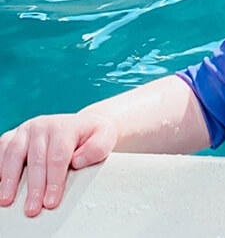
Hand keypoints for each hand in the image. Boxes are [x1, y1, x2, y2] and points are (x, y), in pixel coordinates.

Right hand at [0, 113, 116, 216]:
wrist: (82, 124)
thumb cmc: (92, 135)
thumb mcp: (105, 137)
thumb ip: (97, 148)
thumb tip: (76, 161)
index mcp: (65, 127)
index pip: (58, 158)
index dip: (54, 181)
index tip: (51, 202)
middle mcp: (43, 125)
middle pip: (35, 160)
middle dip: (34, 187)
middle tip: (32, 209)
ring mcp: (26, 129)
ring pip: (14, 154)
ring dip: (9, 179)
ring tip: (7, 200)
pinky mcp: (14, 135)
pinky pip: (2, 148)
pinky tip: (0, 183)